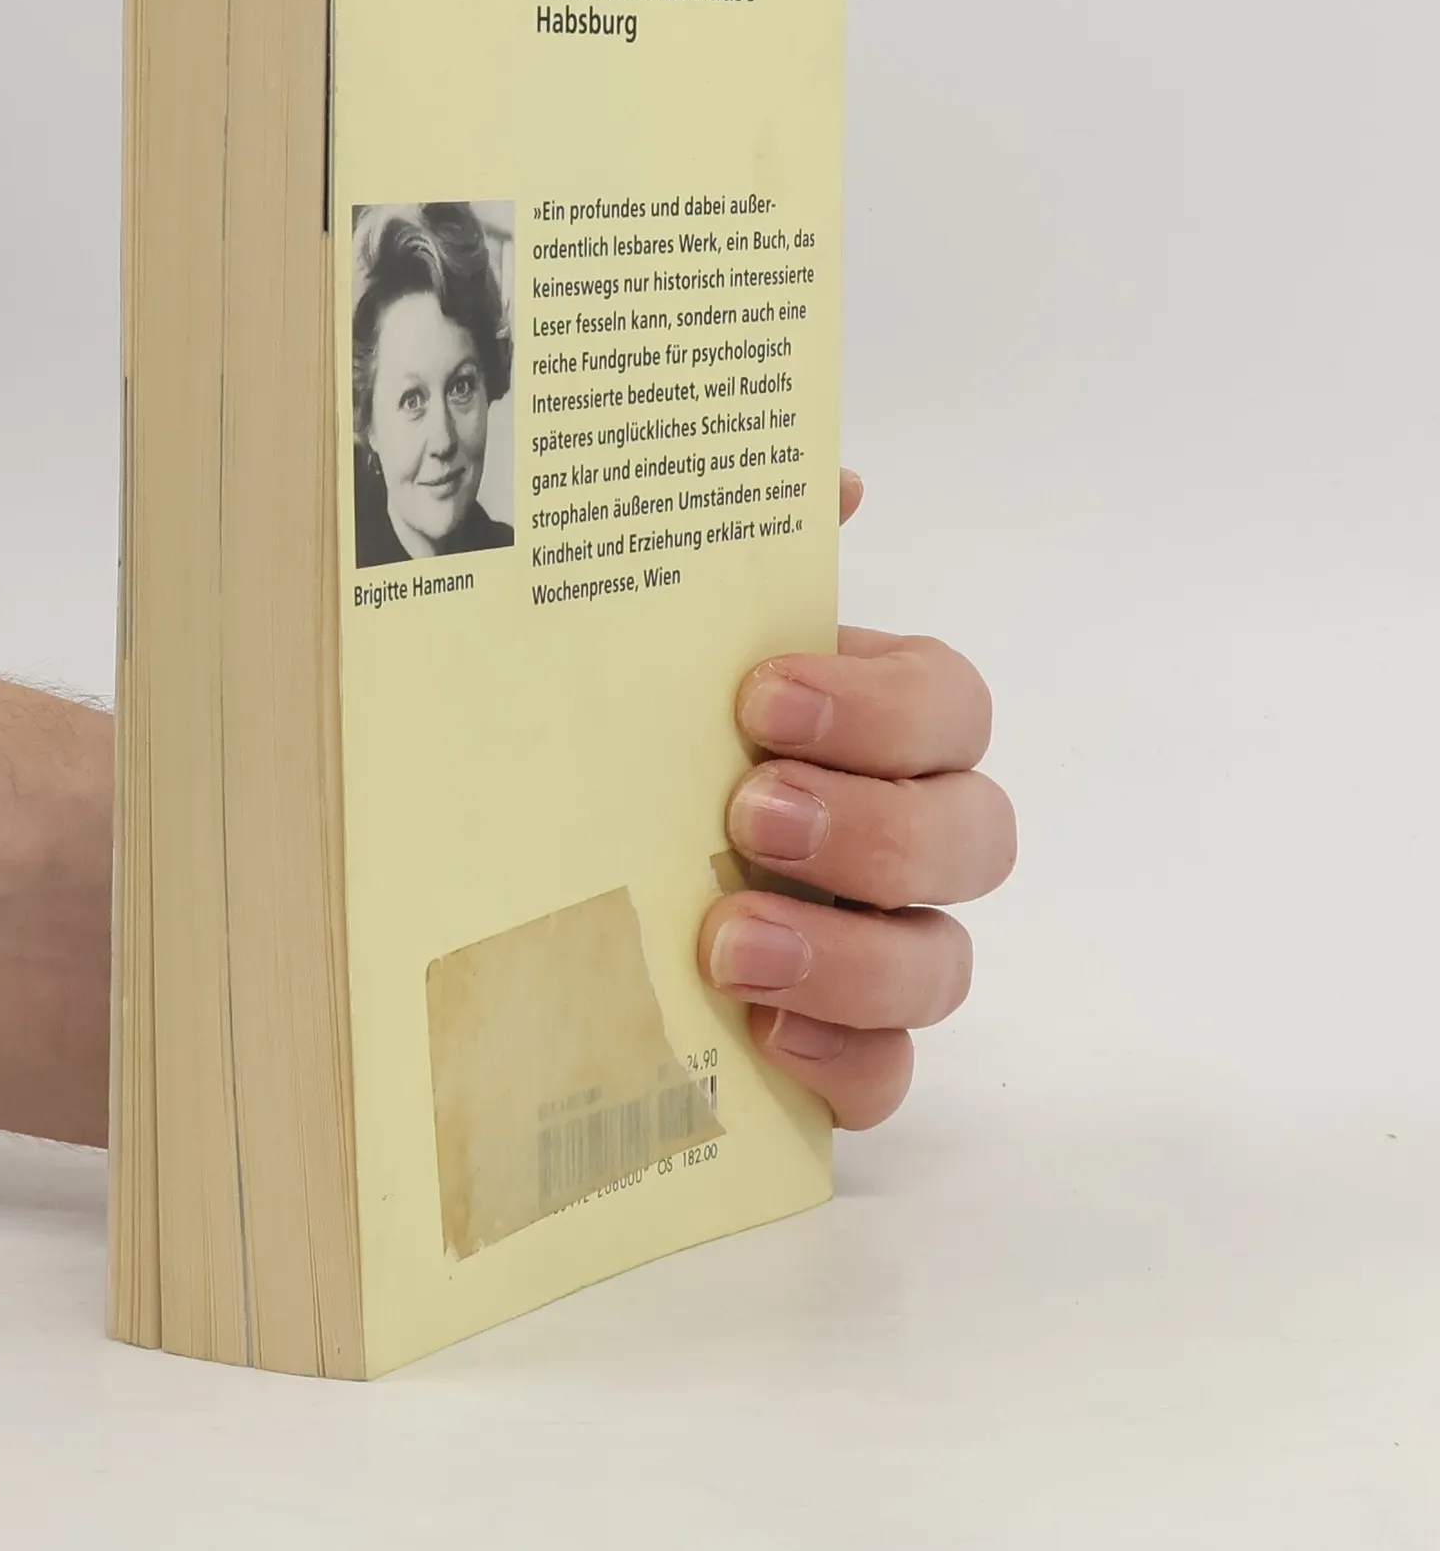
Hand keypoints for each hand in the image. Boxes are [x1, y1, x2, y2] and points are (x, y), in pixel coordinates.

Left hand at [698, 469, 1014, 1127]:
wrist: (578, 841)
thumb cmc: (655, 727)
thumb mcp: (677, 637)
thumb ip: (753, 553)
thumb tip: (834, 475)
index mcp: (883, 724)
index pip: (949, 706)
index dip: (877, 709)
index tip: (760, 699)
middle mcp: (909, 835)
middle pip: (972, 839)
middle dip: (870, 830)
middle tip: (749, 816)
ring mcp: (885, 947)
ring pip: (943, 966)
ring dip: (851, 956)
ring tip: (729, 943)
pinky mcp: (844, 1044)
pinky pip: (889, 1075)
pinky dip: (845, 1063)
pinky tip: (765, 1038)